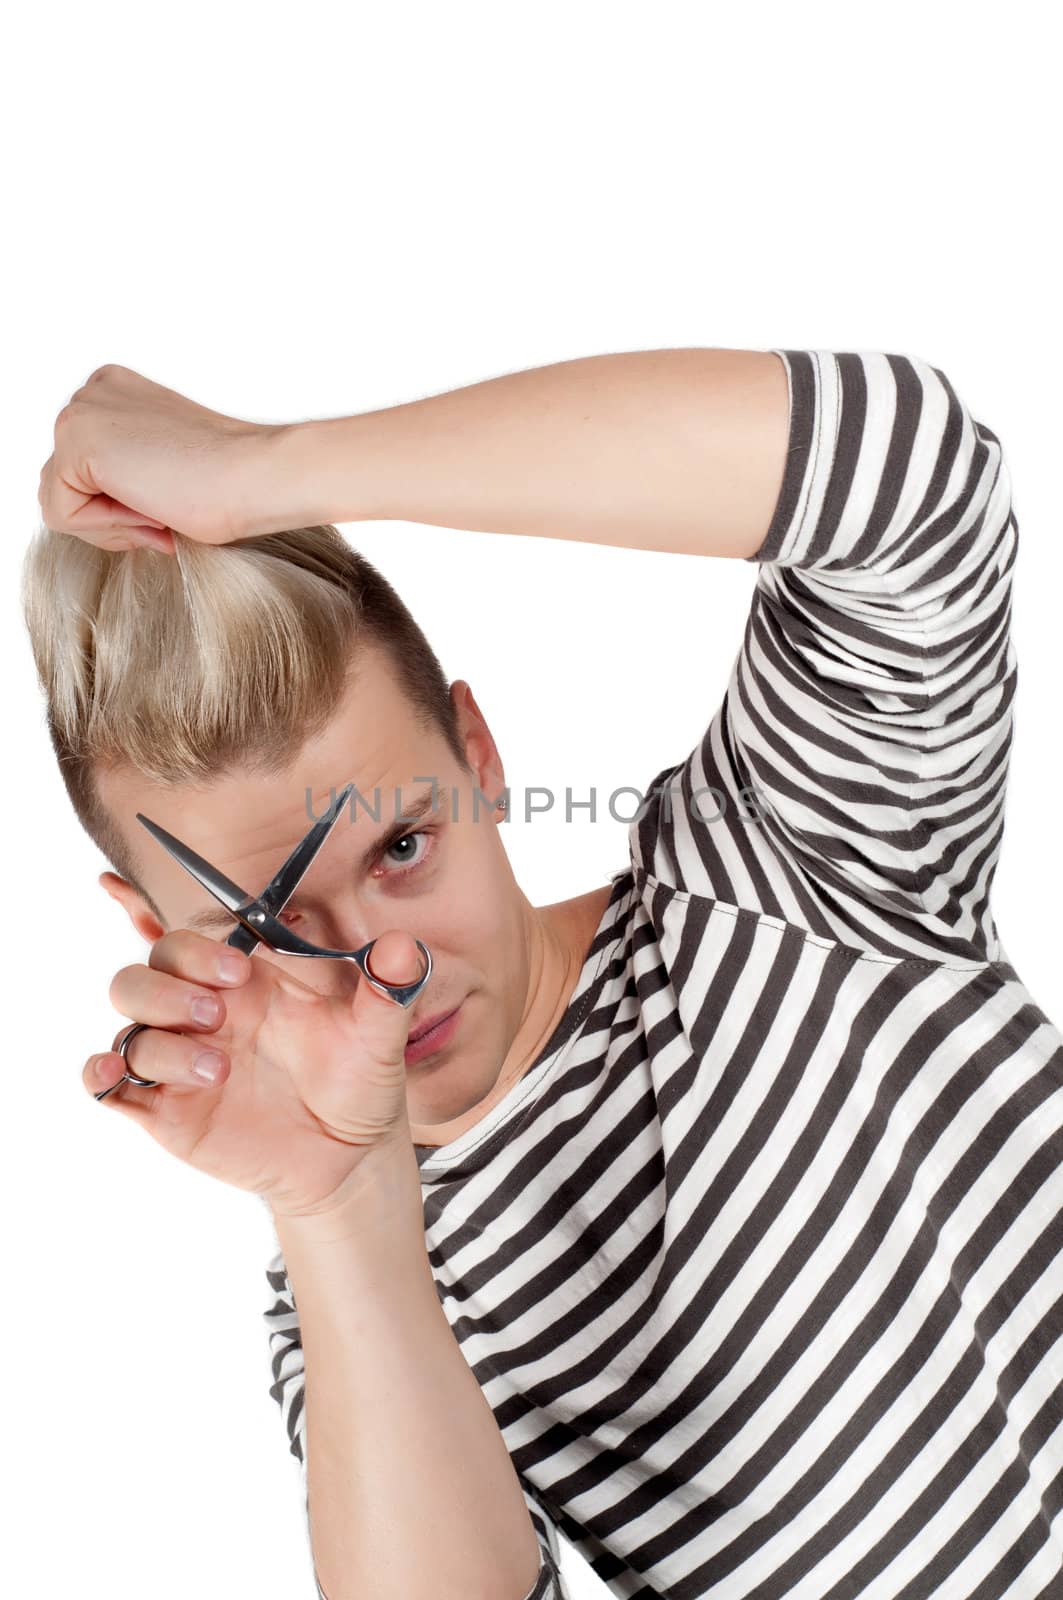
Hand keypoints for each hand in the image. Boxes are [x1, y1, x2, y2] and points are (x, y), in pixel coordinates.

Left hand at [38, 364, 299, 552]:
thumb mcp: (165, 471)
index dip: (124, 508)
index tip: (170, 506)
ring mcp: (82, 411)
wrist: (260, 474)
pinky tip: (149, 510)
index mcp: (118, 393)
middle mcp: (94, 393)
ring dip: (111, 525)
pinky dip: (105, 528)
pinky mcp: (77, 438)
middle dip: (112, 517)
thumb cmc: (233, 480)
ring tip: (161, 512)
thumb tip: (107, 507)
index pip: (84, 473)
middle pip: (66, 485)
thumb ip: (128, 476)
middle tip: (167, 515)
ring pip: (60, 501)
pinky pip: (61, 512)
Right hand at [84, 928, 423, 1217]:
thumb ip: (389, 987)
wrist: (350, 1156)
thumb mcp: (380, 1034)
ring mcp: (180, 1058)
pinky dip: (100, 1076)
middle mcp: (205, 1011)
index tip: (236, 967)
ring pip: (131, 1024)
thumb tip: (405, 948)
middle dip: (171, 984)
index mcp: (247, 979)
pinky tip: (116, 1079)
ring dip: (162, 1040)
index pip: (191, 937)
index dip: (195, 944)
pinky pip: (109, 1083)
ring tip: (220, 1068)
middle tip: (219, 1011)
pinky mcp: (165, 1108)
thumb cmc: (358, 1081)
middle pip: (146, 971)